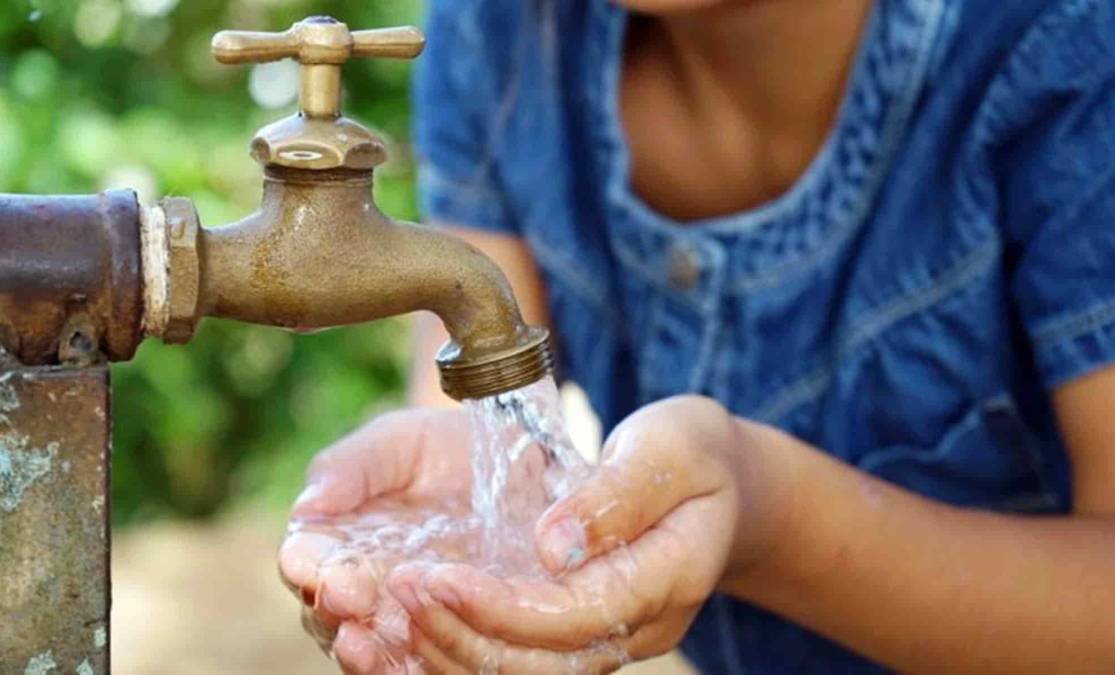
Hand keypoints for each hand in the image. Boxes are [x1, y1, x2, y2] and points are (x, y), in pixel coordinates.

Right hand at [278, 407, 475, 673]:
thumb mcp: (399, 443)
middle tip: (354, 603)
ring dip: (364, 653)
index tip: (330, 570)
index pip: (306, 561)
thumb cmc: (443, 448)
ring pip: (367, 648)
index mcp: (334, 539)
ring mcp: (399, 617)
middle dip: (335, 611)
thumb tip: (307, 505)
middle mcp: (357, 587)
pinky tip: (413, 664)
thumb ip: (352, 467)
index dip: (311, 568)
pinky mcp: (444, 636)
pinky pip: (418, 665)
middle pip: (328, 612)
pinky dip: (408, 669)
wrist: (514, 464)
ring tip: (366, 644)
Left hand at [385, 395, 770, 672]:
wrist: (719, 485)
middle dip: (460, 634)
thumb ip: (616, 496)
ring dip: (452, 651)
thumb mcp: (669, 448)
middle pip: (541, 663)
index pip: (575, 616)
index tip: (437, 576)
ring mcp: (610, 639)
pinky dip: (462, 649)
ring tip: (394, 609)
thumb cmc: (693, 453)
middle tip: (398, 590)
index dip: (501, 608)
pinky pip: (518, 662)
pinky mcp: (580, 636)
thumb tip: (552, 545)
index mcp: (667, 579)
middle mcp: (638, 626)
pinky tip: (414, 626)